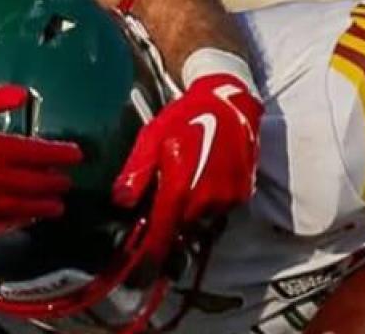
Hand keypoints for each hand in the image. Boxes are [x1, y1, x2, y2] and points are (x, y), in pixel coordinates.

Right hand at [0, 84, 80, 235]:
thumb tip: (24, 94)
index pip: (34, 154)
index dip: (58, 154)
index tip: (76, 154)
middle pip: (31, 185)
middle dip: (53, 182)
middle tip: (68, 181)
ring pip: (17, 209)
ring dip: (40, 207)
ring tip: (56, 207)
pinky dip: (12, 224)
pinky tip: (21, 220)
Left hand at [111, 73, 260, 257]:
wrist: (228, 103)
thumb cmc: (185, 118)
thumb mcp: (151, 139)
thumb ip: (136, 172)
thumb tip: (122, 201)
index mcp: (180, 187)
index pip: (163, 230)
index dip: (152, 248)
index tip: (142, 262)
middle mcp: (206, 199)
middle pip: (181, 226)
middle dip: (169, 220)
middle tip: (162, 197)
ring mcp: (228, 198)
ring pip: (200, 218)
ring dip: (189, 209)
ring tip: (185, 179)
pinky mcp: (242, 194)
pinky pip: (219, 209)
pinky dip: (208, 200)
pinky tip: (203, 176)